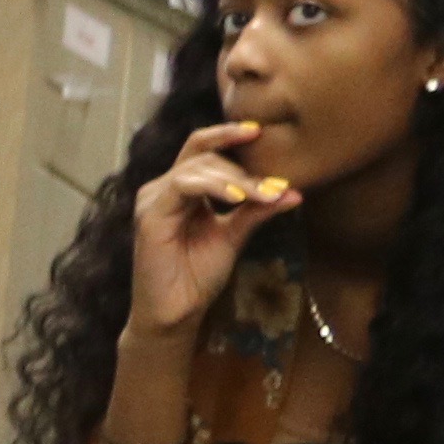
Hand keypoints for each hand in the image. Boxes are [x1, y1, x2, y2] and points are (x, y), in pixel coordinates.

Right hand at [130, 121, 296, 342]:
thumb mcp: (234, 236)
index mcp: (180, 190)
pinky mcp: (150, 216)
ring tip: (264, 195)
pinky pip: (182, 187)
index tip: (259, 131)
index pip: (201, 150)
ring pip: (195, 169)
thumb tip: (293, 191)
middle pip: (203, 156)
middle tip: (276, 187)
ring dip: (235, 179)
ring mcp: (153, 201)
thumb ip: (256, 211)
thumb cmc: (198, 276)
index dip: (227, 136)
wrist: (175, 312)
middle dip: (243, 169)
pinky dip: (211, 187)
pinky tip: (236, 198)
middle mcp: (162, 189)